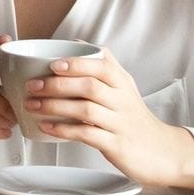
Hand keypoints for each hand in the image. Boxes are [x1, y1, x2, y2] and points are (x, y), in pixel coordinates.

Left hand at [26, 50, 193, 191]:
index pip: (102, 65)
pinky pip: (87, 135)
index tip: (52, 65)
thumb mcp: (124, 87)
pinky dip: (63, 130)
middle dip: (57, 85)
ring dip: (54, 106)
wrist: (161, 152)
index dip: (76, 63)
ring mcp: (120, 123)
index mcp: (123, 82)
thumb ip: (104, 65)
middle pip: (90, 86)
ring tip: (32, 105)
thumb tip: (75, 42)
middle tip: (32, 86)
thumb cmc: (134, 117)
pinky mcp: (116, 145)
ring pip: (85, 110)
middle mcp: (123, 100)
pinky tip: (46, 127)